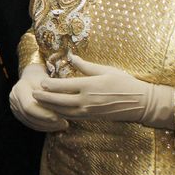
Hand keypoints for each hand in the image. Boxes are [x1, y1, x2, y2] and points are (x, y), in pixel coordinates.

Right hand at [9, 63, 68, 131]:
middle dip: (48, 122)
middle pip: (29, 116)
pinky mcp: (19, 114)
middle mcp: (14, 98)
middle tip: (65, 123)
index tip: (60, 117)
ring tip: (63, 125)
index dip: (44, 114)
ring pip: (30, 122)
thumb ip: (52, 94)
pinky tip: (56, 126)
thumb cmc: (43, 79)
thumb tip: (64, 107)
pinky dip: (44, 127)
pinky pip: (31, 124)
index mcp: (20, 88)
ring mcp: (14, 107)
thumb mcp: (48, 82)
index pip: (29, 106)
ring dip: (48, 126)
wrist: (32, 76)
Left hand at [32, 53, 173, 127]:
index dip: (50, 86)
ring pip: (65, 111)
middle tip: (33, 95)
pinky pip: (73, 117)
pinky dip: (62, 114)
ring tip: (40, 104)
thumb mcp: (106, 69)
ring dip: (51, 108)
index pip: (63, 86)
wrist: (141, 103)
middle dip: (45, 99)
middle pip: (60, 101)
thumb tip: (72, 57)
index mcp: (89, 85)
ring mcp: (89, 111)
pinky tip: (55, 111)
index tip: (41, 82)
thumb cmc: (124, 83)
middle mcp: (87, 100)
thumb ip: (86, 65)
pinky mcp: (93, 117)